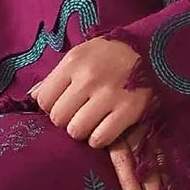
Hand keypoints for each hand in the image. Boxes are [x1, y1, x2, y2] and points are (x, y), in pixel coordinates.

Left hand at [29, 37, 179, 189]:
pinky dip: (100, 139)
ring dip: (83, 132)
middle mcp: (89, 77)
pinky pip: (100, 139)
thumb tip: (32, 96)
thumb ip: (58, 75)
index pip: (43, 99)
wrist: (157, 50)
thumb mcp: (83, 54)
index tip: (65, 104)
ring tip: (93, 122)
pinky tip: (106, 128)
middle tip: (80, 114)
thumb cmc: (113, 55)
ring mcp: (110, 94)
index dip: (52, 106)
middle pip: (58, 118)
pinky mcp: (130, 110)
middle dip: (66, 121)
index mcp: (74, 62)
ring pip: (76, 131)